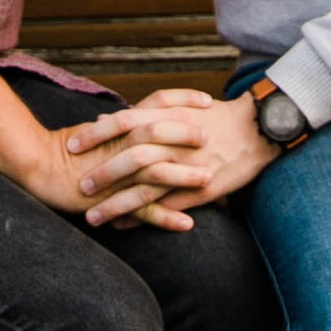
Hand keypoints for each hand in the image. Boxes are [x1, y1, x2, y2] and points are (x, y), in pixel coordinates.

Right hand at [6, 115, 196, 231]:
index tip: (208, 101)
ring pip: (156, 170)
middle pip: (160, 132)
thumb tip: (143, 112)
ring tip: (209, 179)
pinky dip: (166, 217)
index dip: (184, 99)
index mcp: (121, 124)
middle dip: (188, 134)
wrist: (38, 165)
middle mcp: (121, 144)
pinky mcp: (111, 199)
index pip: (158, 101)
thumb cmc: (68, 146)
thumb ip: (124, 124)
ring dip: (185, 175)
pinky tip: (187, 224)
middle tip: (211, 138)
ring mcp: (117, 173)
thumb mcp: (100, 129)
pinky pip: (143, 209)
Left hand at [63, 86, 273, 227]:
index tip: (72, 145)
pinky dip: (141, 218)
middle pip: (129, 159)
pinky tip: (122, 226)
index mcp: (168, 118)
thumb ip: (147, 111)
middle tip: (79, 186)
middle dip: (101, 174)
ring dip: (115, 206)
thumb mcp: (183, 104)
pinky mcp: (199, 191)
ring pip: (143, 190)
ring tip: (92, 218)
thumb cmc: (217, 115)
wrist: (257, 130)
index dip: (95, 135)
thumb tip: (111, 117)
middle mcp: (174, 143)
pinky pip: (165, 207)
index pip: (122, 123)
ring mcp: (186, 170)